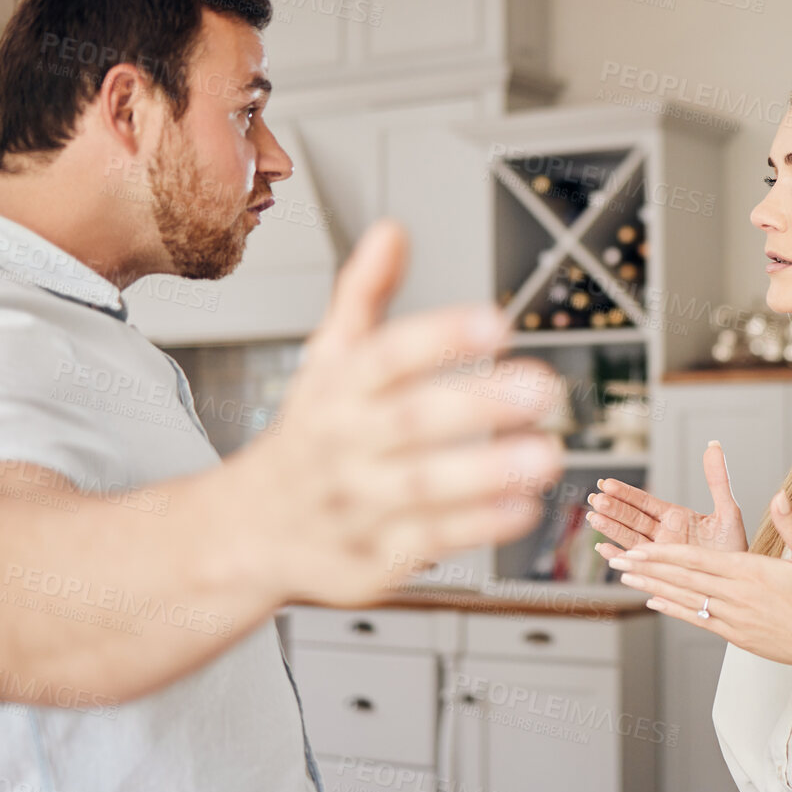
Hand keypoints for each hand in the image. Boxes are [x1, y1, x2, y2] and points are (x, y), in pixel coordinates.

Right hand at [228, 219, 564, 606]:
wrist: (244, 535)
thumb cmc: (309, 437)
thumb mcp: (326, 362)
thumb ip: (364, 297)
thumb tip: (392, 231)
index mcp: (336, 391)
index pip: (384, 357)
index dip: (439, 337)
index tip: (495, 322)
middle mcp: (343, 446)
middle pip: (408, 421)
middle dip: (477, 405)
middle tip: (541, 388)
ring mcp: (355, 506)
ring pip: (422, 488)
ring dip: (488, 473)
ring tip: (547, 454)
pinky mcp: (370, 560)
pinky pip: (426, 543)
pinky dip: (476, 527)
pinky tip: (523, 507)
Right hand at [587, 442, 746, 564]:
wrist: (739, 583)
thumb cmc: (734, 548)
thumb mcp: (728, 511)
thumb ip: (718, 480)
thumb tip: (714, 446)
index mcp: (675, 518)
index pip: (645, 502)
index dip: (625, 493)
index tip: (606, 483)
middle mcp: (663, 535)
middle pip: (632, 519)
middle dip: (613, 509)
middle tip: (595, 499)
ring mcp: (659, 555)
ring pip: (630, 539)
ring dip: (611, 529)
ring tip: (593, 518)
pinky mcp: (659, 574)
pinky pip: (636, 565)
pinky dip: (620, 558)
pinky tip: (604, 549)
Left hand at [609, 491, 791, 673]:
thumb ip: (789, 524)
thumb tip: (779, 494)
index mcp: (750, 572)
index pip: (697, 561)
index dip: (664, 554)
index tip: (640, 547)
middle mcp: (736, 595)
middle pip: (683, 579)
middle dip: (649, 568)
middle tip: (620, 559)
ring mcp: (733, 617)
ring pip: (685, 600)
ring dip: (653, 587)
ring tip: (627, 577)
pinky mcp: (735, 635)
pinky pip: (697, 620)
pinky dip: (674, 610)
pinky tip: (654, 601)